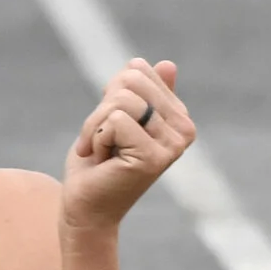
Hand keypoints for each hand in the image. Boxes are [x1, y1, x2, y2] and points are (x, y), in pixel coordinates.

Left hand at [61, 58, 194, 235]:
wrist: (85, 205)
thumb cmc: (98, 162)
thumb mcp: (116, 118)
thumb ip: (143, 94)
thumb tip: (167, 63)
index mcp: (178, 116)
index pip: (137, 72)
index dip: (109, 95)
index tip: (109, 126)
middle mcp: (185, 130)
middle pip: (129, 82)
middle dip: (101, 109)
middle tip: (102, 139)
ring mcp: (172, 145)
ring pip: (120, 101)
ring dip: (95, 126)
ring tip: (101, 151)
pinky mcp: (154, 157)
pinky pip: (114, 121)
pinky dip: (96, 139)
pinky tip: (104, 161)